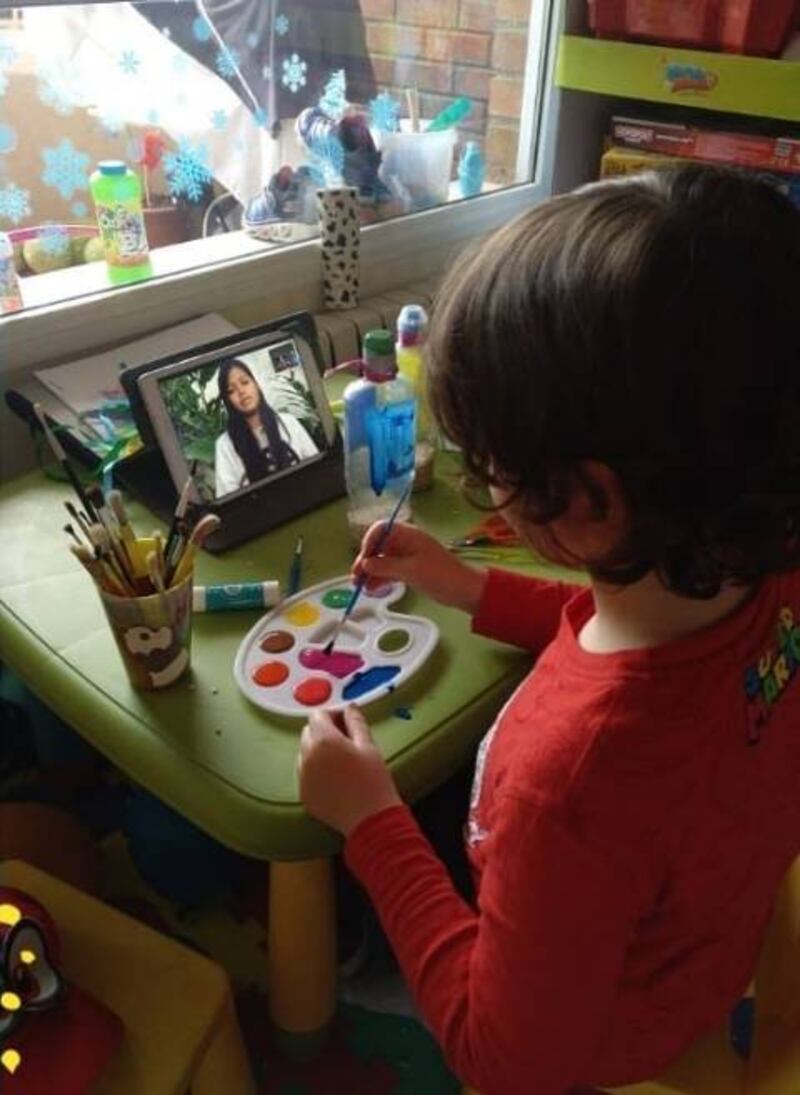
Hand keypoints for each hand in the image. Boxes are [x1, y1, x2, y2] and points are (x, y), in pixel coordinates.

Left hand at [297, 705, 401, 835]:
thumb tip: (349, 707)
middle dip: (323, 731)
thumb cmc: (373, 780)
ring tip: (340, 762)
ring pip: (304, 752)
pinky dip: (315, 770)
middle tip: (346, 741)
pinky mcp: (303, 793)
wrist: (370, 820)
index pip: (318, 715)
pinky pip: (305, 773)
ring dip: (317, 750)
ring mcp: (302, 776)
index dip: (332, 715)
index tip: (346, 722)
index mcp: (323, 740)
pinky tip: (334, 779)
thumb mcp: (369, 746)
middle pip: (308, 732)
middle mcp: (307, 755)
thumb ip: (356, 722)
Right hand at [353, 522, 487, 613]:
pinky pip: (389, 570)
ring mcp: (407, 556)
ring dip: (370, 571)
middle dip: (365, 560)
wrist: (464, 590)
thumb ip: (385, 566)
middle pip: (378, 546)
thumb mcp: (410, 570)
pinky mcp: (409, 570)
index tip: (363, 561)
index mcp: (407, 535)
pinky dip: (380, 578)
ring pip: (382, 560)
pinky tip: (370, 588)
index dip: (368, 543)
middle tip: (356, 578)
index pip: (380, 529)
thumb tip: (364, 564)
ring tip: (359, 587)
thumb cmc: (440, 575)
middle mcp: (405, 542)